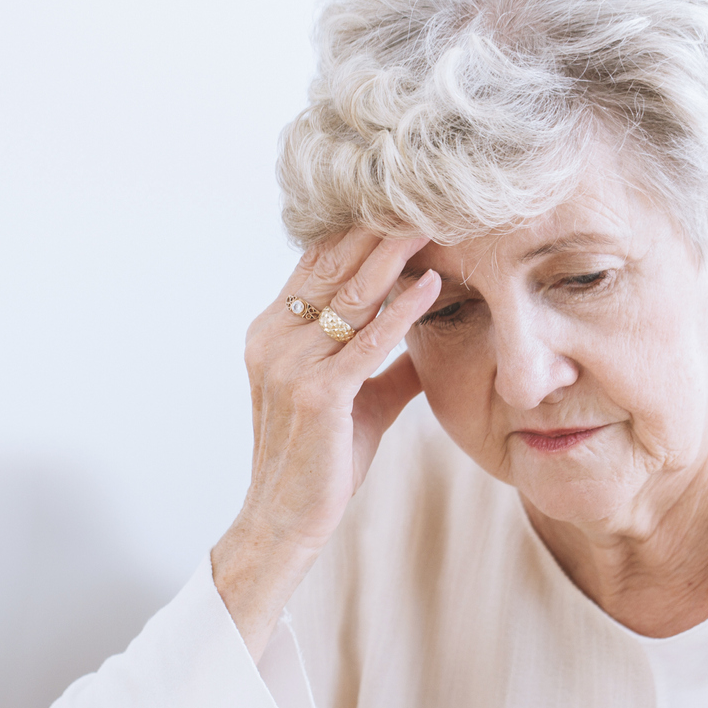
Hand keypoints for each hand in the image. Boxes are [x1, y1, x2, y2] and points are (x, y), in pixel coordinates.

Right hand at [210, 232, 442, 656]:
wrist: (288, 520)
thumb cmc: (323, 462)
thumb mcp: (358, 398)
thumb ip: (384, 359)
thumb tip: (425, 329)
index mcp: (273, 331)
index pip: (319, 263)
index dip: (361, 229)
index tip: (406, 197)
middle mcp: (273, 338)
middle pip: (333, 266)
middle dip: (380, 226)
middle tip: (426, 187)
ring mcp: (289, 365)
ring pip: (350, 296)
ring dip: (395, 253)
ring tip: (434, 217)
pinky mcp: (315, 395)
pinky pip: (365, 342)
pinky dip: (401, 310)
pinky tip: (431, 283)